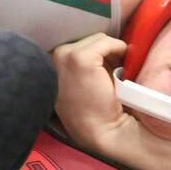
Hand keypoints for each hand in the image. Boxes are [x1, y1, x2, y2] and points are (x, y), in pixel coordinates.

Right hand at [51, 33, 137, 151]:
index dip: (96, 54)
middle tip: (113, 72)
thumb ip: (84, 63)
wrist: (101, 130)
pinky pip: (107, 42)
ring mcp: (65, 56)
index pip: (78, 45)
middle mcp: (53, 56)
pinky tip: (121, 68)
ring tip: (115, 71)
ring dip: (111, 52)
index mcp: (50, 63)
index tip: (108, 67)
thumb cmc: (94, 110)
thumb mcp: (80, 81)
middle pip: (88, 40)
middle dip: (104, 53)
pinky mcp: (80, 58)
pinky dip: (119, 49)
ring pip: (98, 39)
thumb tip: (105, 44)